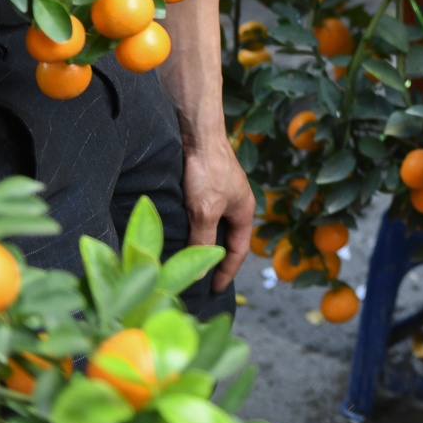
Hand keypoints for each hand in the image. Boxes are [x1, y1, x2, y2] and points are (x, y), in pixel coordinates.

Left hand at [182, 134, 254, 290]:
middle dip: (216, 259)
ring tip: (187, 259)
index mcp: (244, 211)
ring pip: (212, 225)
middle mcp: (235, 203)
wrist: (197, 133)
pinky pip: (201, 213)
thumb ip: (203, 241)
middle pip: (227, 238)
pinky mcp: (205, 185)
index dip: (227, 271)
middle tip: (200, 278)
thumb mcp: (205, 211)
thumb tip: (201, 271)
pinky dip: (192, 226)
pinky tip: (178, 231)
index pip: (239, 250)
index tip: (214, 289)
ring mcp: (221, 193)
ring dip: (202, 242)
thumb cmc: (208, 171)